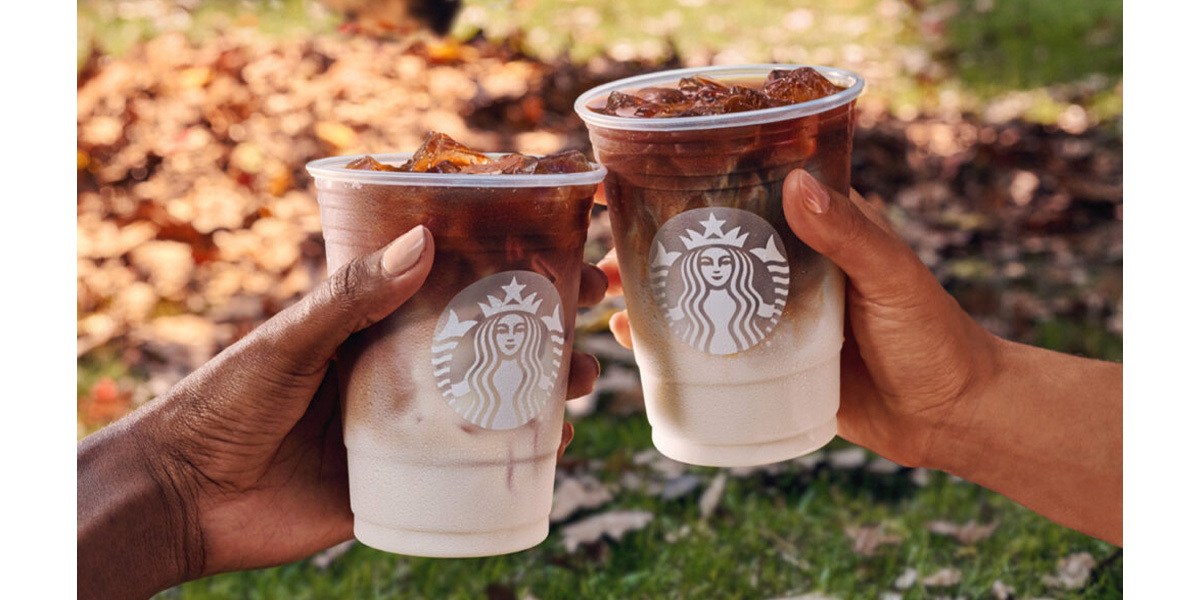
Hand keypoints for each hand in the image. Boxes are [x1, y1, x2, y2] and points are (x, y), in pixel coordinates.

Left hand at [78, 225, 607, 596]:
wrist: (185, 500)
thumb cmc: (224, 404)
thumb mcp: (289, 341)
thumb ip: (350, 296)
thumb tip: (426, 240)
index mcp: (372, 325)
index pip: (454, 283)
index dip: (510, 264)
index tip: (565, 246)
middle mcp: (397, 370)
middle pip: (488, 340)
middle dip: (547, 325)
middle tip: (595, 313)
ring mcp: (405, 426)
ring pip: (490, 401)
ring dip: (542, 388)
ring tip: (579, 382)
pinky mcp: (404, 481)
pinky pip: (470, 467)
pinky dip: (514, 456)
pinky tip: (549, 448)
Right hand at [600, 170, 998, 467]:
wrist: (951, 418)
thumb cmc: (933, 336)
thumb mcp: (892, 279)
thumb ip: (849, 235)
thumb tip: (796, 183)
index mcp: (818, 232)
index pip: (749, 195)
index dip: (697, 188)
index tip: (643, 186)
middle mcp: (789, 269)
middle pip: (713, 249)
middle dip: (659, 247)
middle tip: (609, 254)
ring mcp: (777, 317)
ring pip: (706, 299)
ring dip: (657, 296)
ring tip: (610, 298)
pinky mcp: (773, 364)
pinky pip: (717, 350)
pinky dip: (677, 347)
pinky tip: (639, 347)